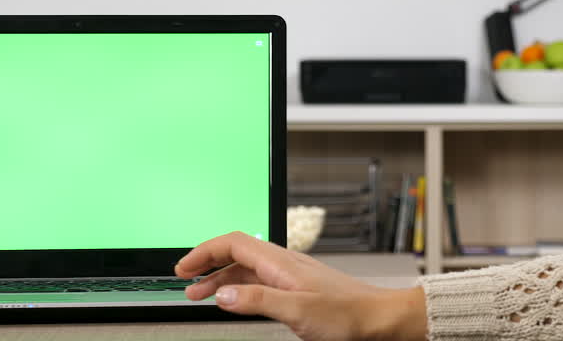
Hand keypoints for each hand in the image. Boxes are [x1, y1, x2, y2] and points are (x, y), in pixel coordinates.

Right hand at [174, 231, 426, 340]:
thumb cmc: (349, 314)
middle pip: (237, 253)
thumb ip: (259, 300)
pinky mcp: (297, 288)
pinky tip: (235, 299)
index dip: (205, 251)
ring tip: (201, 294)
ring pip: (247, 269)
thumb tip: (224, 294)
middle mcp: (285, 264)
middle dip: (207, 264)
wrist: (379, 319)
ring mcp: (291, 275)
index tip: (183, 267)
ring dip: (221, 278)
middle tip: (184, 281)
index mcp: (282, 262)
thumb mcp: (299, 311)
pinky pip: (260, 281)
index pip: (234, 243)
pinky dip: (239, 288)